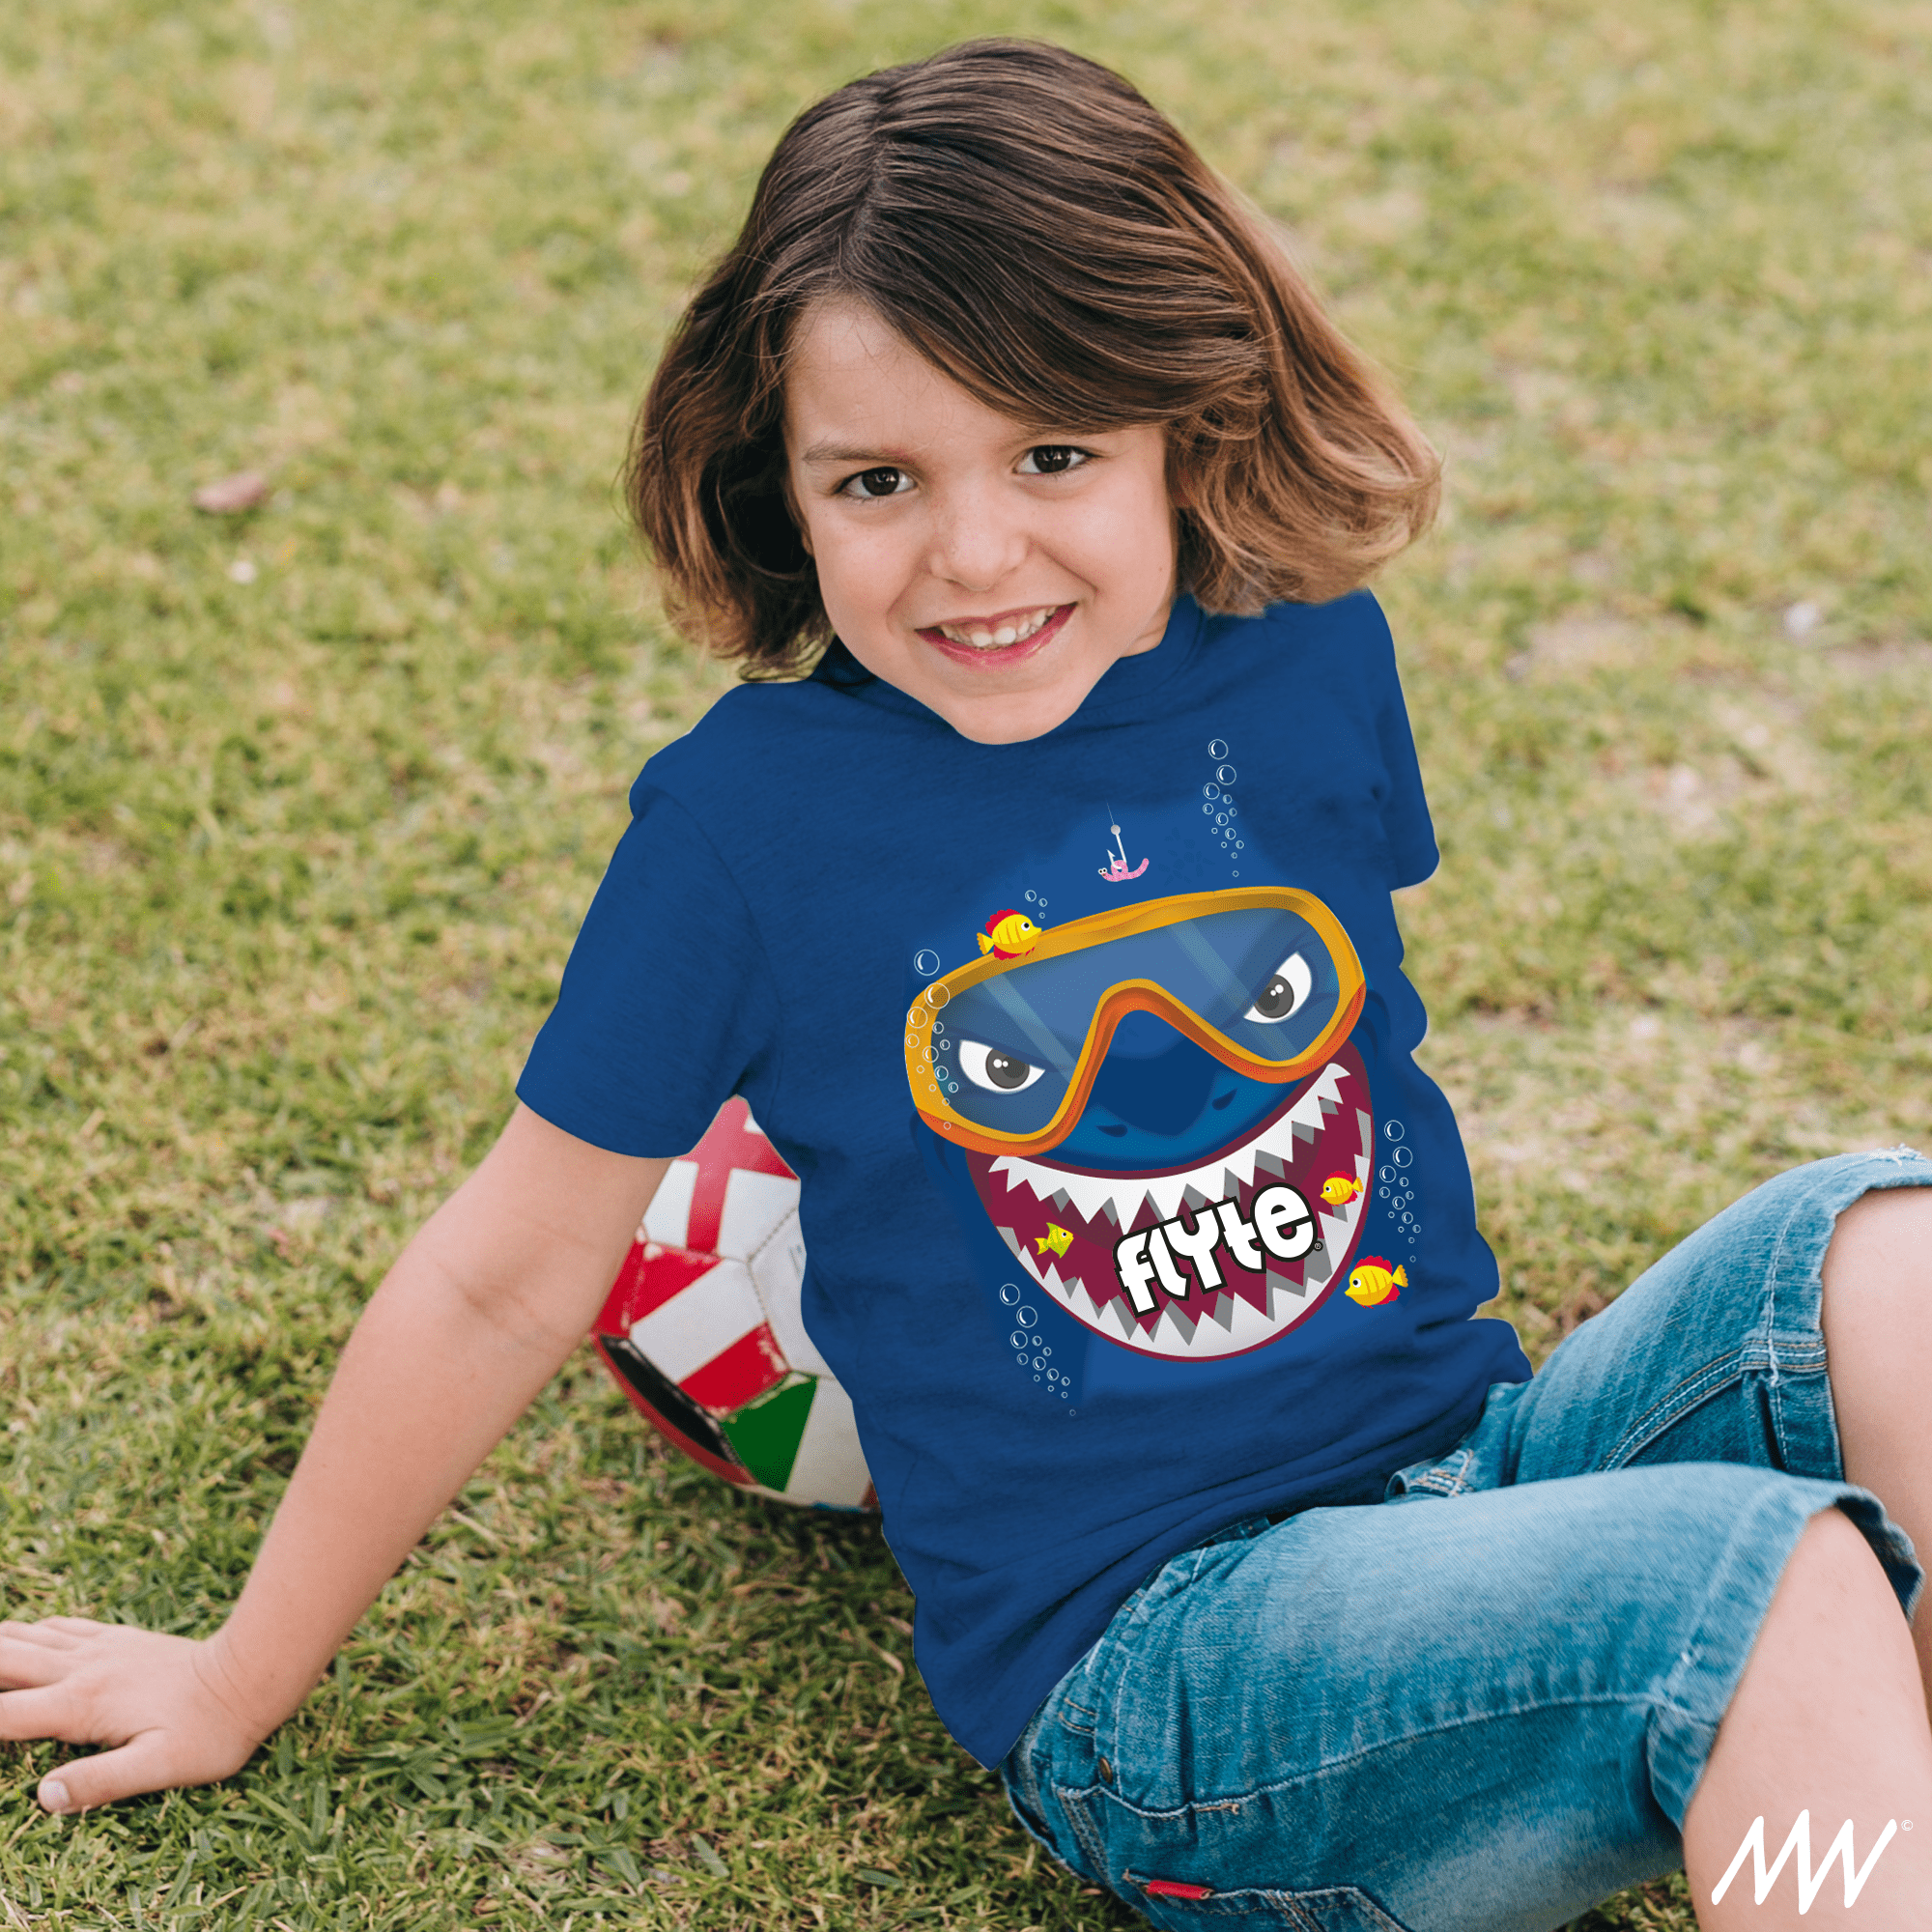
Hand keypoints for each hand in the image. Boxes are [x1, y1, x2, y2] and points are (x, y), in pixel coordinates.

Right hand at [0, 1617, 269, 1811]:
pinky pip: (62, 1627)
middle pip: (3, 1660)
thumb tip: (43, 1797)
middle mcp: (81, 1669)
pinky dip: (30, 1628)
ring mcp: (100, 1649)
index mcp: (81, 1705)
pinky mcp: (119, 1638)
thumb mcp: (160, 1769)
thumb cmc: (210, 1732)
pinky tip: (22, 1630)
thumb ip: (101, 1783)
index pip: (0, 1715)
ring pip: (27, 1637)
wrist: (252, 1673)